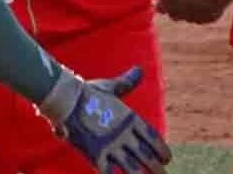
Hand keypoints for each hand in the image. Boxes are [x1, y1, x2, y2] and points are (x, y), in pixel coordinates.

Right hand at [38, 67, 170, 173]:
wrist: (65, 98)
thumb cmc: (87, 91)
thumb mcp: (111, 87)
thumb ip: (126, 82)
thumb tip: (139, 69)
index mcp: (130, 118)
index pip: (152, 137)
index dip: (161, 150)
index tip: (167, 159)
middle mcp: (124, 134)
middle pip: (147, 156)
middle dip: (157, 168)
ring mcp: (111, 145)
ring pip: (132, 169)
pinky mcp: (95, 154)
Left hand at [126, 0, 232, 23]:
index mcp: (167, 6)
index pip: (160, 7)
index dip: (158, 4)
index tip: (156, 4)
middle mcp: (181, 15)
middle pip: (175, 13)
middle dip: (175, 8)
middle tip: (176, 2)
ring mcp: (196, 18)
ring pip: (192, 16)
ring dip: (191, 9)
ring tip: (194, 1)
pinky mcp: (211, 17)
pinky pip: (207, 15)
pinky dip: (207, 10)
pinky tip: (209, 3)